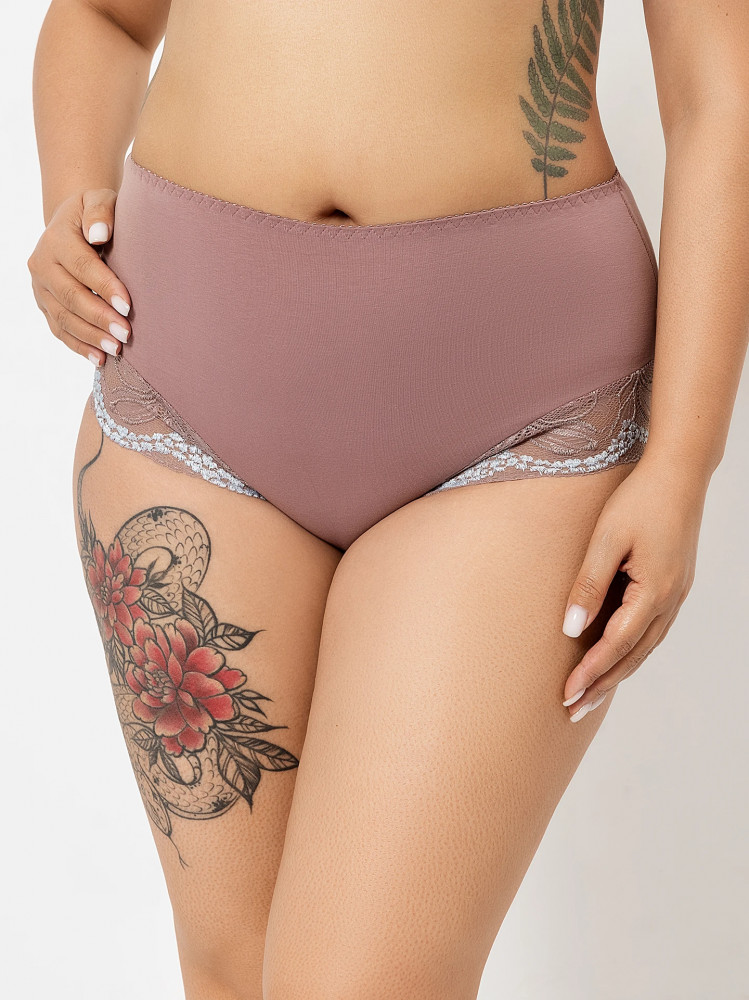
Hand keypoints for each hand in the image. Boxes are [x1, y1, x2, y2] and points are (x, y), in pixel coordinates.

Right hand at [27, 187, 131, 365]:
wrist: (73, 224)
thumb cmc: (96, 214)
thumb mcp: (98, 199)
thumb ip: (101, 211)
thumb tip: (99, 234)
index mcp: (56, 239)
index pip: (81, 266)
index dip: (104, 286)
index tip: (128, 305)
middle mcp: (42, 265)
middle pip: (71, 296)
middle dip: (99, 318)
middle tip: (126, 335)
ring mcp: (41, 289)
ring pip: (63, 318)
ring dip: (91, 337)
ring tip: (117, 350)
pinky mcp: (45, 306)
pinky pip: (60, 330)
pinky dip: (79, 347)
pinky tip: (100, 360)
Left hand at [560, 459, 705, 721]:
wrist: (680, 473)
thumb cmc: (639, 500)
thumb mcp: (606, 539)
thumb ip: (588, 584)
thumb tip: (570, 630)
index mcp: (654, 590)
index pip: (616, 645)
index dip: (590, 673)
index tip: (566, 695)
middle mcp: (670, 600)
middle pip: (633, 656)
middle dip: (602, 685)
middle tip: (572, 711)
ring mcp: (676, 594)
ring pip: (644, 647)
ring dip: (616, 673)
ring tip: (589, 695)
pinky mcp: (673, 586)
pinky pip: (651, 631)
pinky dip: (631, 652)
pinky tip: (615, 659)